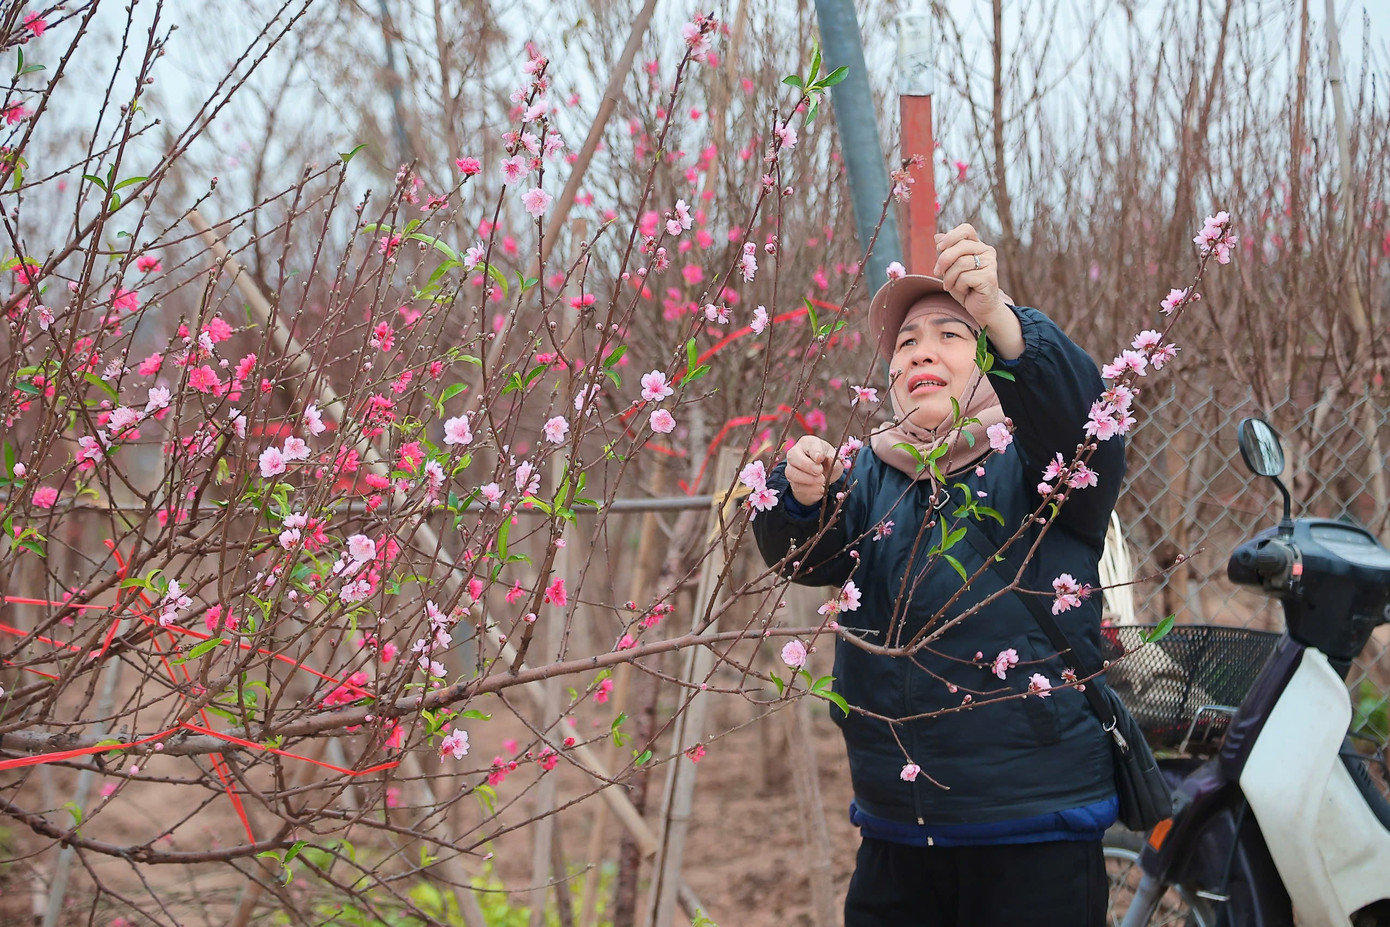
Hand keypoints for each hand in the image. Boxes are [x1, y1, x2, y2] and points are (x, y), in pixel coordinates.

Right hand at [785, 435, 843, 506]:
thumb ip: (834, 459)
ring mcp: (791, 468)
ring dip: (807, 479)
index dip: (814, 452)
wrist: (823, 478)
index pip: (808, 444)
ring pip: (791, 472)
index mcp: (808, 442)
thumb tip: (831, 458)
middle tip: (819, 471)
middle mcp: (795, 453)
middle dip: (807, 465)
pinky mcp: (792, 482)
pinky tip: (820, 489)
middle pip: (793, 457)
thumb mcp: (836, 460)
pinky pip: (797, 486)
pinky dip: (809, 489)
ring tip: (821, 482)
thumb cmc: (829, 463)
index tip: (820, 459)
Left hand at [932, 223, 1022, 358]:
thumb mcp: (951, 268)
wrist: (979, 308)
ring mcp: (991, 263)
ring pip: (960, 263)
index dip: (951, 236)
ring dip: (949, 277)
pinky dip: (958, 286)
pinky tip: (965, 291)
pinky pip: (965, 277)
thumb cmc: (964, 287)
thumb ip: (946, 252)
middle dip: (943, 260)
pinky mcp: (990, 277)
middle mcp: (987, 251)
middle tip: (937, 273)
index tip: (939, 247)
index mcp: (978, 245)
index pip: (966, 230)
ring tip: (951, 286)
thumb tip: (937, 236)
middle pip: (960, 246)